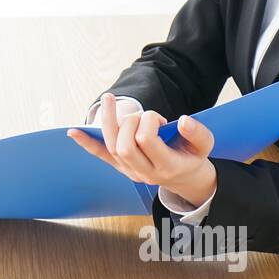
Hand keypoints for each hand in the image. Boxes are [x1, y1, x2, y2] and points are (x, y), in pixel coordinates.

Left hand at [67, 93, 218, 206]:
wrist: (186, 179)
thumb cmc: (194, 157)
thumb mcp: (205, 145)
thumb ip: (198, 133)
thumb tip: (183, 120)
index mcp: (166, 166)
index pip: (147, 140)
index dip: (150, 122)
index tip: (160, 118)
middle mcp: (144, 172)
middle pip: (125, 145)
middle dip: (131, 122)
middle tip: (144, 117)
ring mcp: (130, 172)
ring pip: (111, 147)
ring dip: (108, 121)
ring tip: (108, 99)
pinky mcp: (121, 167)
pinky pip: (101, 156)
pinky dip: (87, 143)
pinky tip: (73, 132)